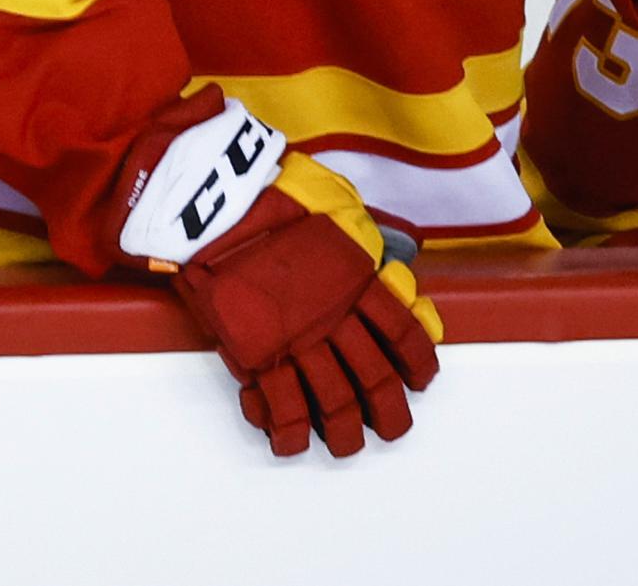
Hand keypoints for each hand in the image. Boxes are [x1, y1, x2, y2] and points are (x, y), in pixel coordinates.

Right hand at [110, 100, 440, 459]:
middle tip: (392, 427)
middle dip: (387, 410)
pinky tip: (290, 441)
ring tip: (346, 445)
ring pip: (332, 400)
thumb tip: (387, 263)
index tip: (421, 378)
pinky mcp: (257, 353)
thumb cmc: (274, 193)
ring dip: (343, 430)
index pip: (401, 331)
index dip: (417, 360)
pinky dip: (287, 430)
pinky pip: (280, 404)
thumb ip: (364, 235)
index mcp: (358, 279)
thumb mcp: (336, 201)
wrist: (216, 204)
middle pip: (373, 377)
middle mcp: (333, 317)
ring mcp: (295, 339)